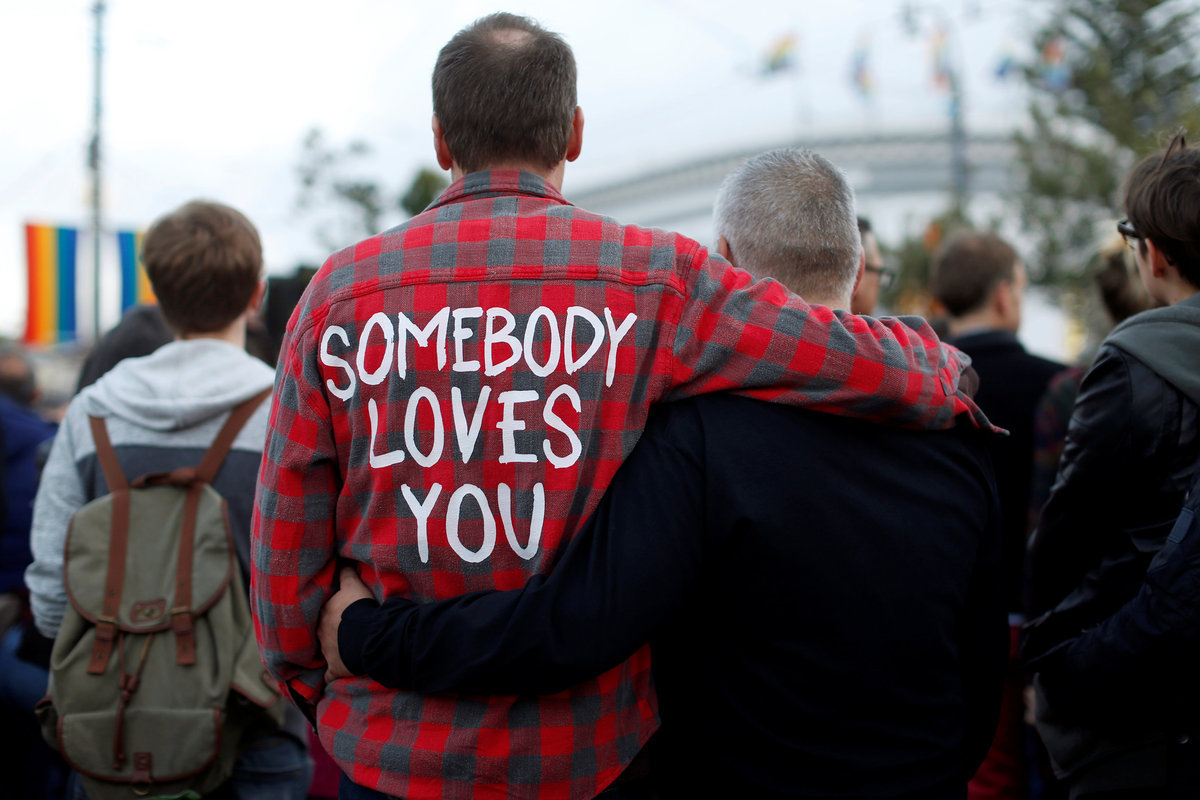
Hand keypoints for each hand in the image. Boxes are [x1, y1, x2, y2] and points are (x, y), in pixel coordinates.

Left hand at [319, 565, 374, 682]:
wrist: (367, 635)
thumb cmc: (359, 608)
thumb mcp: (353, 585)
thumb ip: (346, 573)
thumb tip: (341, 560)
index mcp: (324, 613)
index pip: (322, 611)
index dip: (328, 611)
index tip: (333, 612)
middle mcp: (321, 632)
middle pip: (320, 631)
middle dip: (327, 631)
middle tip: (337, 630)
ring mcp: (327, 652)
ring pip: (324, 651)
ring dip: (330, 650)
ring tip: (339, 650)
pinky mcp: (335, 668)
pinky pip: (329, 675)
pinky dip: (331, 676)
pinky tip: (332, 677)